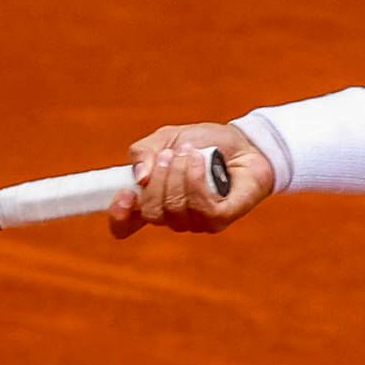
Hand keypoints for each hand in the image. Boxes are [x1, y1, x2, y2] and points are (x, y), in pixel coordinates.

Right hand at [106, 122, 275, 238]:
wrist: (245, 142)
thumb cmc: (205, 143)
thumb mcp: (166, 139)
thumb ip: (144, 153)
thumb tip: (140, 177)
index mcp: (153, 201)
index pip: (125, 225)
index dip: (119, 216)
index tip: (124, 194)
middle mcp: (173, 216)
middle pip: (151, 213)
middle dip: (158, 179)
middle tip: (169, 155)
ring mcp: (197, 221)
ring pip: (175, 208)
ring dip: (179, 174)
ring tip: (190, 152)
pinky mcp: (220, 219)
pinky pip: (201, 207)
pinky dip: (196, 179)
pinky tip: (200, 161)